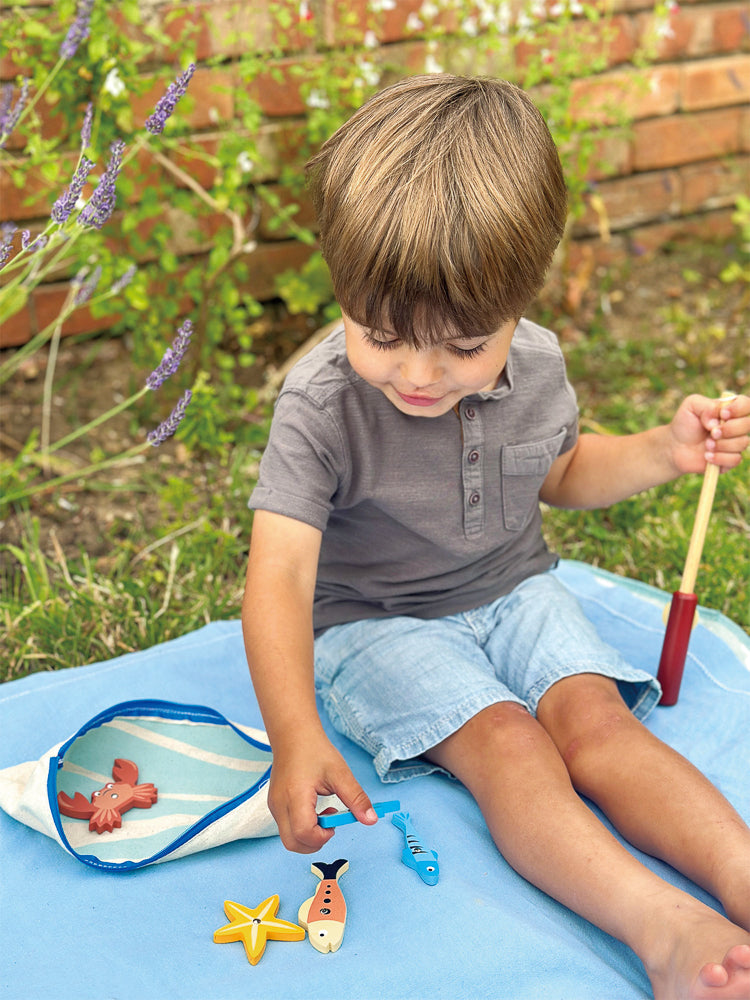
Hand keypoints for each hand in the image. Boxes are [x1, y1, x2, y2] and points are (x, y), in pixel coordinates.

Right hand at [267, 726, 376, 852]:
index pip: (304, 833)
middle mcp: (280, 805)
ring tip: (323, 813)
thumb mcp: (340, 773)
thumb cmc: (315, 751)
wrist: (293, 735)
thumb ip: (356, 798)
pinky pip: (287, 828)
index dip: (322, 837)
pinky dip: (302, 828)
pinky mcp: (275, 805)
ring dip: (308, 836)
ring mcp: (274, 806)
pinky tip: (314, 810)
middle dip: (315, 842)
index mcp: (295, 796)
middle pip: (293, 844)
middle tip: (330, 824)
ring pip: (289, 839)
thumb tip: (371, 819)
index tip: (335, 823)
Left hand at [668, 393, 749, 474]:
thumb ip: (707, 406)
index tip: (722, 414)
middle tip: (712, 433)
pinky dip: (719, 457)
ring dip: (721, 444)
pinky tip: (707, 456)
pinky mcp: (730, 460)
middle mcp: (736, 426)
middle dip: (729, 429)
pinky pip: (735, 459)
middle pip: (748, 424)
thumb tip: (718, 421)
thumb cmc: (685, 424)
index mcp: (730, 410)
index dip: (739, 409)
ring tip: (706, 445)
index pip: (747, 404)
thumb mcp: (691, 406)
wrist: (675, 447)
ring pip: (742, 443)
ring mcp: (735, 443)